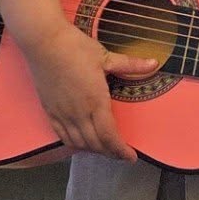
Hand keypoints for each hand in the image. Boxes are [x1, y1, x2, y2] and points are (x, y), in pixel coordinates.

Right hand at [22, 20, 158, 160]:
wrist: (43, 42)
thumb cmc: (76, 47)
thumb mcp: (106, 57)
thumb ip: (131, 65)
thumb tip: (154, 63)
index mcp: (95, 101)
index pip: (109, 136)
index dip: (120, 150)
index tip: (131, 157)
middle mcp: (78, 113)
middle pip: (95, 144)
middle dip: (110, 153)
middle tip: (121, 154)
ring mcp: (61, 113)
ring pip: (78, 143)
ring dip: (93, 150)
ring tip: (105, 149)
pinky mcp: (49, 110)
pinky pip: (62, 135)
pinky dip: (74, 144)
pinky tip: (81, 142)